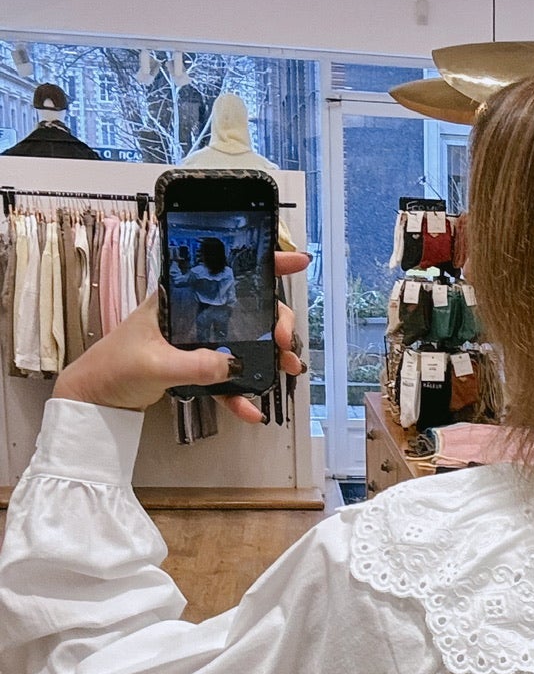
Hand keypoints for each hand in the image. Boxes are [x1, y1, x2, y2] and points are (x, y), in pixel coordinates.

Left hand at [53, 251, 310, 425]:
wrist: (95, 398)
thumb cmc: (115, 367)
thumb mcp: (155, 364)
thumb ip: (195, 365)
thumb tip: (235, 364)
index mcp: (181, 298)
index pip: (225, 272)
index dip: (264, 265)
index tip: (297, 262)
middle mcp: (195, 315)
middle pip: (248, 310)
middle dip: (276, 323)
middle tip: (285, 344)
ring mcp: (198, 342)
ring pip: (245, 343)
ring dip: (270, 358)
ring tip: (288, 370)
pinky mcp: (198, 369)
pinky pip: (229, 378)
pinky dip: (242, 394)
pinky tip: (251, 411)